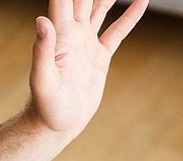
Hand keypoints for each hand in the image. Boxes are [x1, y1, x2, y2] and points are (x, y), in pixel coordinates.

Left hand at [24, 0, 147, 136]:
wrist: (56, 125)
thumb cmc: (46, 106)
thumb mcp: (43, 79)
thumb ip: (42, 50)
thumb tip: (41, 20)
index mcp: (60, 34)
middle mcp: (72, 33)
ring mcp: (86, 43)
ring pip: (101, 8)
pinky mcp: (99, 57)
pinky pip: (117, 32)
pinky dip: (129, 16)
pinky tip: (141, 1)